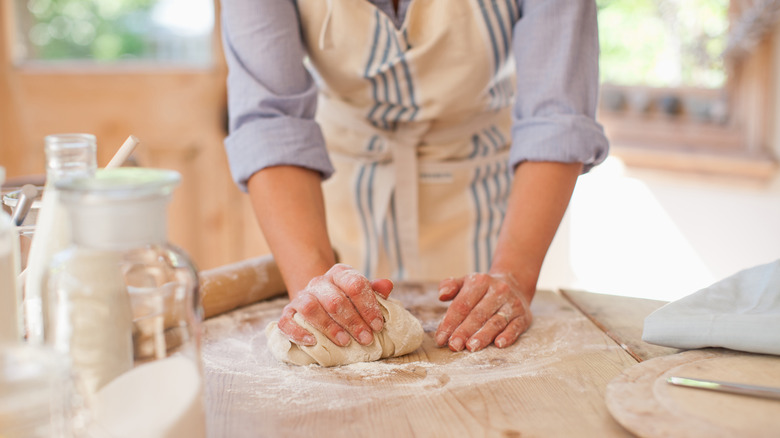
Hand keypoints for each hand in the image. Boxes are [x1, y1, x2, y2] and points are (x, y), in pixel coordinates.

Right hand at [278, 264, 393, 346]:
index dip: (368, 306)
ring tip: (344, 342)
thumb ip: (375, 290)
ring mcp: (301, 296)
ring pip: (310, 308)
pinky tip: (313, 342)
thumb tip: (387, 286)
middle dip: (353, 322)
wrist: (318, 297)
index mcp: (340, 273)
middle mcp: (319, 282)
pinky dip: (298, 332)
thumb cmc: (346, 298)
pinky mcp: (288, 312)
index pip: (354, 284)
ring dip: (329, 327)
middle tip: (366, 339)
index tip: (377, 325)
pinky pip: (286, 321)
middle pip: (334, 300)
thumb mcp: (362, 291)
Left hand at [434, 273, 532, 351]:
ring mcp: (512, 304)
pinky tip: (499, 344)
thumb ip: (450, 286)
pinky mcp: (523, 316)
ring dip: (483, 336)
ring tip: (471, 347)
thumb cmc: (482, 289)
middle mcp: (498, 291)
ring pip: (496, 322)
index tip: (440, 339)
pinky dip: (508, 336)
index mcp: (480, 282)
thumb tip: (441, 296)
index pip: (462, 304)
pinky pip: (515, 327)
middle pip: (478, 314)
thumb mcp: (465, 282)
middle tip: (453, 346)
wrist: (514, 284)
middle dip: (464, 332)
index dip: (450, 322)